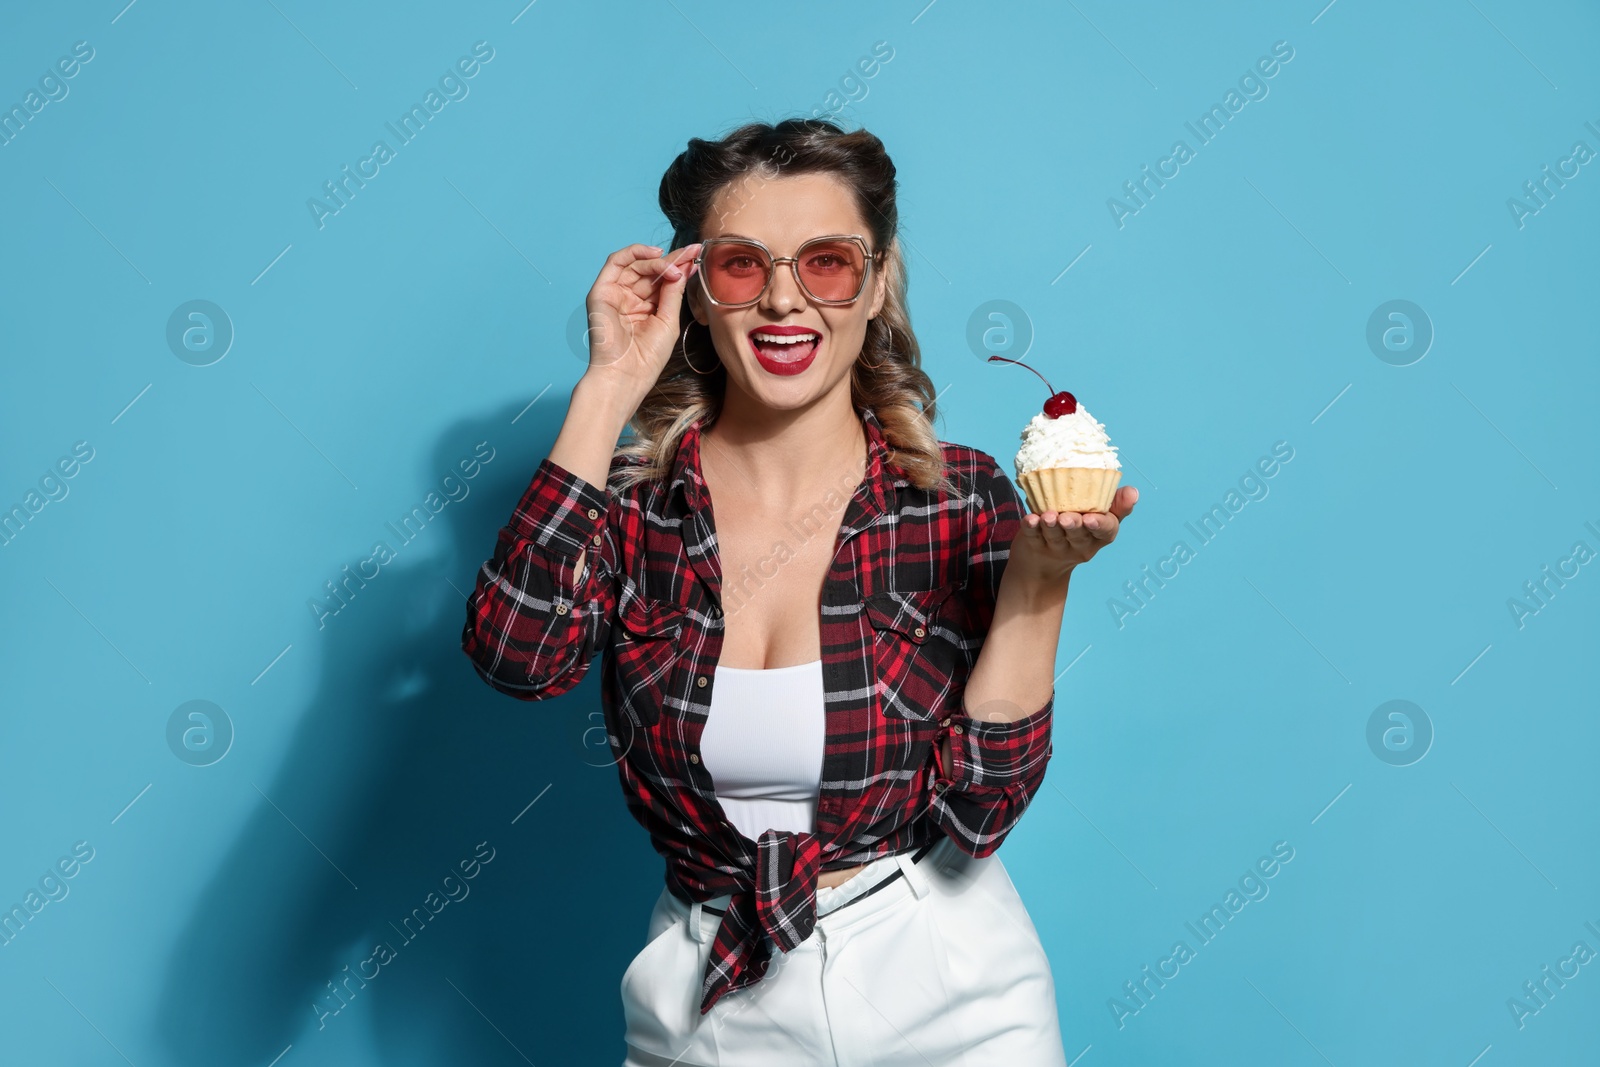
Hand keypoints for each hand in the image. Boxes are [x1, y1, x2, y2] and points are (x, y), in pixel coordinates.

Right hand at [581, 242, 702, 398]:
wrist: (626, 374)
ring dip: (658, 260)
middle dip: (673, 260)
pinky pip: (615, 262)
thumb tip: (684, 267)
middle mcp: (628, 298)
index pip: (661, 280)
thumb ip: (673, 292)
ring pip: (635, 264)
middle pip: (650, 270)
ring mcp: (614, 294)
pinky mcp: (601, 291)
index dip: (679, 267)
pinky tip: (655, 255)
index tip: (697, 257)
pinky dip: (634, 253)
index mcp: (644, 307)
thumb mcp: (668, 320)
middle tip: (693, 253)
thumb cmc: (647, 357)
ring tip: (676, 265)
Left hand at [1008, 485, 1138, 583]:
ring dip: (1051, 526)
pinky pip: (1033, 537)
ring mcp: (1057, 547)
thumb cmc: (1078, 526)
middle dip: (1074, 525)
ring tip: (1048, 517)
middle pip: (1078, 535)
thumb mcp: (1100, 517)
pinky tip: (1030, 519)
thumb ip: (1116, 504)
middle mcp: (1080, 544)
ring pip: (1056, 536)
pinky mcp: (1035, 545)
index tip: (1092, 518)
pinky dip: (1031, 528)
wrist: (1043, 562)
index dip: (1099, 525)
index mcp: (1100, 535)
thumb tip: (1133, 492)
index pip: (1105, 532)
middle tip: (1066, 517)